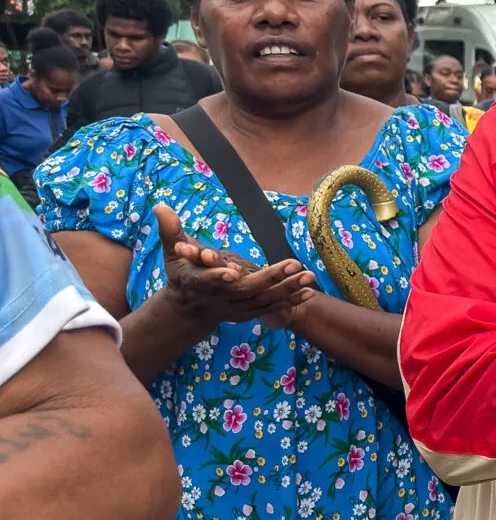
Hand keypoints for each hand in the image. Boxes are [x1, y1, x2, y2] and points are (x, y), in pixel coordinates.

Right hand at [151, 203, 313, 330]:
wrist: (188, 307)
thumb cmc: (181, 273)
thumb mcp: (173, 252)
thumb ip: (170, 230)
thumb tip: (161, 206)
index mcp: (197, 283)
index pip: (208, 280)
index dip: (219, 276)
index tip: (233, 270)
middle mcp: (218, 298)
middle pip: (245, 291)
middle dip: (269, 278)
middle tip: (292, 264)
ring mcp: (234, 308)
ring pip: (263, 301)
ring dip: (288, 289)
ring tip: (310, 276)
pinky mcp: (248, 313)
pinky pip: (272, 308)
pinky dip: (290, 301)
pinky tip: (310, 291)